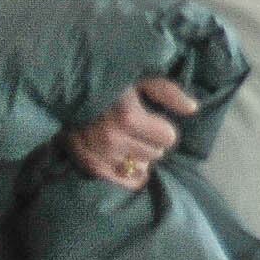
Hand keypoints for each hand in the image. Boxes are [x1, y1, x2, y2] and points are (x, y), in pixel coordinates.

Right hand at [62, 76, 195, 189]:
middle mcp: (113, 140)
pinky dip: (131, 173)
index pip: (168, 138)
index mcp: (127, 117)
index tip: (152, 118)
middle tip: (136, 128)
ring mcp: (100, 156)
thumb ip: (168, 92)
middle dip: (151, 141)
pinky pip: (126, 182)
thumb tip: (193, 109)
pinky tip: (126, 158)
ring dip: (140, 155)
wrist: (66, 91)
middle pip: (156, 154)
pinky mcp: (91, 166)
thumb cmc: (107, 81)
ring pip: (142, 167)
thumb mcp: (139, 78)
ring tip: (126, 139)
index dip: (162, 127)